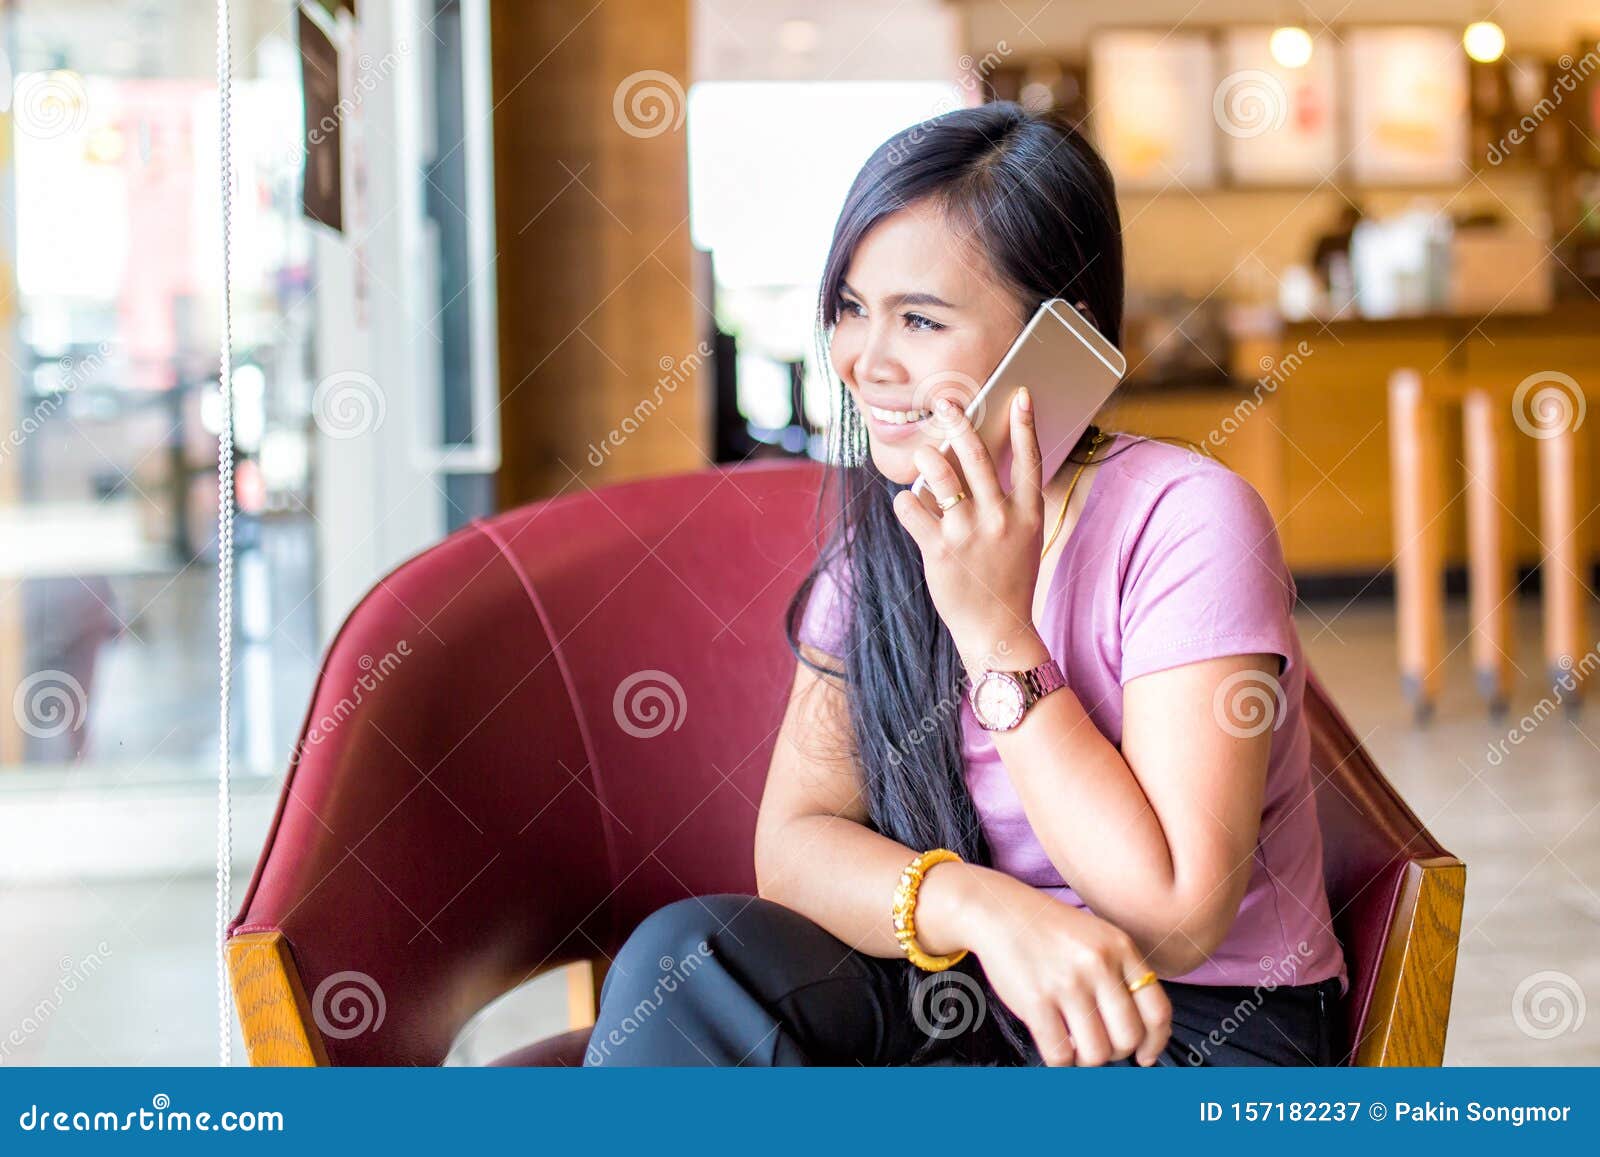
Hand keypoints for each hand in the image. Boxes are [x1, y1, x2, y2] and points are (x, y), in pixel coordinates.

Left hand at [891, 388, 1044, 658]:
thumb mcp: (1023, 536)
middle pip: (977, 456)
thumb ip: (1006, 501)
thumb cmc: (1007, 577)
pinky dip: (905, 501)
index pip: (1029, 459)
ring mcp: (968, 534)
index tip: (1019, 394)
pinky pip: (911, 508)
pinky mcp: (939, 550)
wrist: (996, 628)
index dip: (1024, 425)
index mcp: (1027, 513)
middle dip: (958, 423)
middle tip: (943, 403)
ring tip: (921, 455)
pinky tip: (909, 505)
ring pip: (940, 476)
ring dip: (926, 458)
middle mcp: (1000, 518)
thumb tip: (968, 461)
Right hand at [950, 865, 1171, 1066]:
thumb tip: (1141, 1033)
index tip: (1144, 1056)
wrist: (998, 911)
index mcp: (1121, 948)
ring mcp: (1067, 983)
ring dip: (1086, 1059)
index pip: (1157, 1011)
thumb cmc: (1049, 930)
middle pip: (1128, 1037)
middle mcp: (1098, 964)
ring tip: (1073, 1045)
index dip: (1155, 1042)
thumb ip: (1122, 975)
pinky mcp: (1036, 1001)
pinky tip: (1054, 1045)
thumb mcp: (1098, 937)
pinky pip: (1060, 1054)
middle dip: (1116, 1052)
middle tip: (1098, 1045)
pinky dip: (1061, 1062)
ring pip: (1096, 1053)